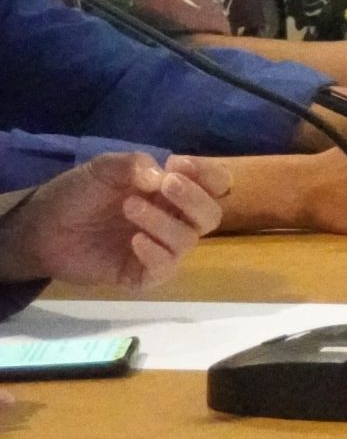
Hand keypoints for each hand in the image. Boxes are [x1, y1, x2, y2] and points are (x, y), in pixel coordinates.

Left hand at [0, 153, 229, 290]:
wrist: (39, 230)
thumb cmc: (75, 195)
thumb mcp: (102, 169)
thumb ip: (133, 165)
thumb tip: (161, 177)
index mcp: (171, 192)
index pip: (214, 184)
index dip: (207, 174)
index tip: (178, 164)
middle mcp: (173, 220)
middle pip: (211, 215)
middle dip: (194, 199)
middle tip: (165, 186)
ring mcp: (158, 248)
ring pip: (189, 240)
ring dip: (164, 222)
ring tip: (129, 208)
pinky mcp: (141, 274)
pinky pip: (165, 269)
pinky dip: (156, 254)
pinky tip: (134, 241)